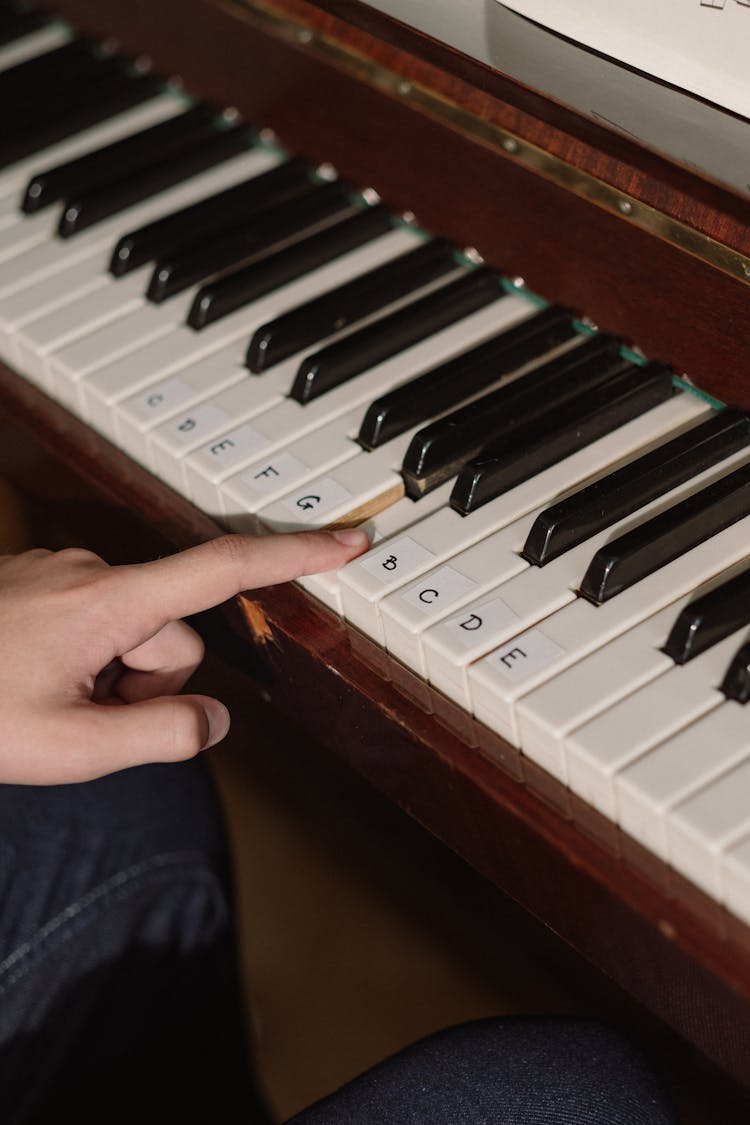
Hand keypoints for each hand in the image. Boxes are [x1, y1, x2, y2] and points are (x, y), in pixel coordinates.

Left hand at [0, 529, 368, 784]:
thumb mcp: (69, 748)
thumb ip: (159, 737)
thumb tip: (213, 720)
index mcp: (109, 601)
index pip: (224, 569)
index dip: (296, 557)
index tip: (350, 541)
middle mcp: (93, 572)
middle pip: (175, 635)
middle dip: (150, 684)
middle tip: (86, 717)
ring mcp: (65, 576)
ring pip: (135, 635)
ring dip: (115, 679)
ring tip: (54, 702)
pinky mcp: (45, 584)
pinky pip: (98, 625)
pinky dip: (89, 663)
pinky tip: (39, 684)